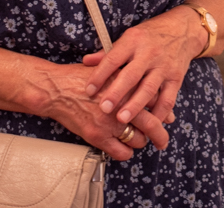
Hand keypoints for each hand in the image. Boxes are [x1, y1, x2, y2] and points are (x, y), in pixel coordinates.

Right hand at [38, 63, 168, 159]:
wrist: (56, 89)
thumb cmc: (80, 78)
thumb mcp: (109, 70)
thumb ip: (128, 79)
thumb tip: (148, 89)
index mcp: (127, 85)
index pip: (155, 100)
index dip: (163, 111)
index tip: (166, 118)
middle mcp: (121, 104)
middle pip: (152, 124)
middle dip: (160, 135)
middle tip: (162, 141)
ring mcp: (110, 121)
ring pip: (137, 140)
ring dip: (139, 142)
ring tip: (136, 139)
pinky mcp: (98, 135)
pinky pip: (120, 152)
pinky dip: (125, 153)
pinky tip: (123, 149)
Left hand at [82, 6, 204, 126]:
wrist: (183, 30)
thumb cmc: (150, 35)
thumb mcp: (130, 37)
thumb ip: (109, 53)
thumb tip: (86, 62)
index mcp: (133, 41)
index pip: (113, 58)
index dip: (100, 74)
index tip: (88, 90)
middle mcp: (149, 53)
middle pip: (131, 75)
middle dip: (117, 92)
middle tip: (104, 108)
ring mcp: (164, 67)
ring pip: (149, 89)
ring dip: (136, 105)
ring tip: (122, 119)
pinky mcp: (176, 78)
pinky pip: (168, 98)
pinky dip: (159, 113)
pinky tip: (150, 123)